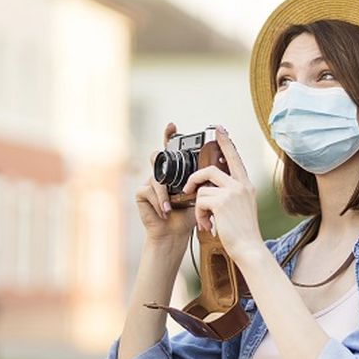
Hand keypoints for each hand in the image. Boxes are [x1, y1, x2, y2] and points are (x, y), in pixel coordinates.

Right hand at [134, 122, 195, 243]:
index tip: (172, 125)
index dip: (169, 136)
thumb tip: (218, 164)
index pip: (171, 150)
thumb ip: (204, 179)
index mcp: (175, 172)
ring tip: (172, 206)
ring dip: (165, 193)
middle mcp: (161, 174)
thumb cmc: (189, 214)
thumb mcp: (200, 193)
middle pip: (157, 157)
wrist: (176, 233)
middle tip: (163, 156)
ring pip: (156, 177)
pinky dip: (159, 201)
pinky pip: (148, 190)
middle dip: (160, 157)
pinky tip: (165, 212)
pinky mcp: (141, 194)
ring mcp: (149, 183)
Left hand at [181, 125, 262, 260]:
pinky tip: (207, 225)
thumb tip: (210, 190)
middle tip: (189, 189)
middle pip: (211, 170)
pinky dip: (200, 215)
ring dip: (199, 205)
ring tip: (205, 219)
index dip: (225, 143)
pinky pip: (201, 201)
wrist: (249, 248)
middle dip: (195, 179)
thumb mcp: (241, 208)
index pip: (235, 158)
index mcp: (246, 185)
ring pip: (203, 188)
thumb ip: (231, 195)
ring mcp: (232, 192)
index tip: (218, 129)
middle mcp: (241, 185)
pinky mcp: (222, 202)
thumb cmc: (243, 233)